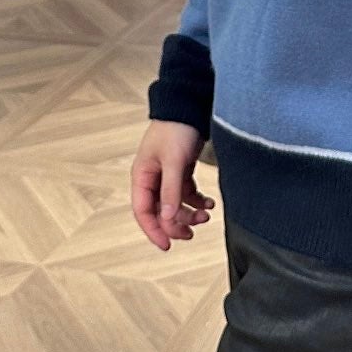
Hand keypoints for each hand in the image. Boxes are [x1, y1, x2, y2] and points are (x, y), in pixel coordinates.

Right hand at [132, 120, 216, 249]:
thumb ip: (170, 190)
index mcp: (142, 176)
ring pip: (175, 204)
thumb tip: (167, 218)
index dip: (154, 230)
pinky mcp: (180, 170)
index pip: (143, 211)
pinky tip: (209, 202)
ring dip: (189, 213)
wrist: (189, 105)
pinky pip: (186, 193)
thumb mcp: (173, 161)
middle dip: (176, 223)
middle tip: (193, 231)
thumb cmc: (175, 128)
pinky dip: (197, 200)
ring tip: (206, 214)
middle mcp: (152, 178)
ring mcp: (166, 174)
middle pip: (160, 211)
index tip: (167, 245)